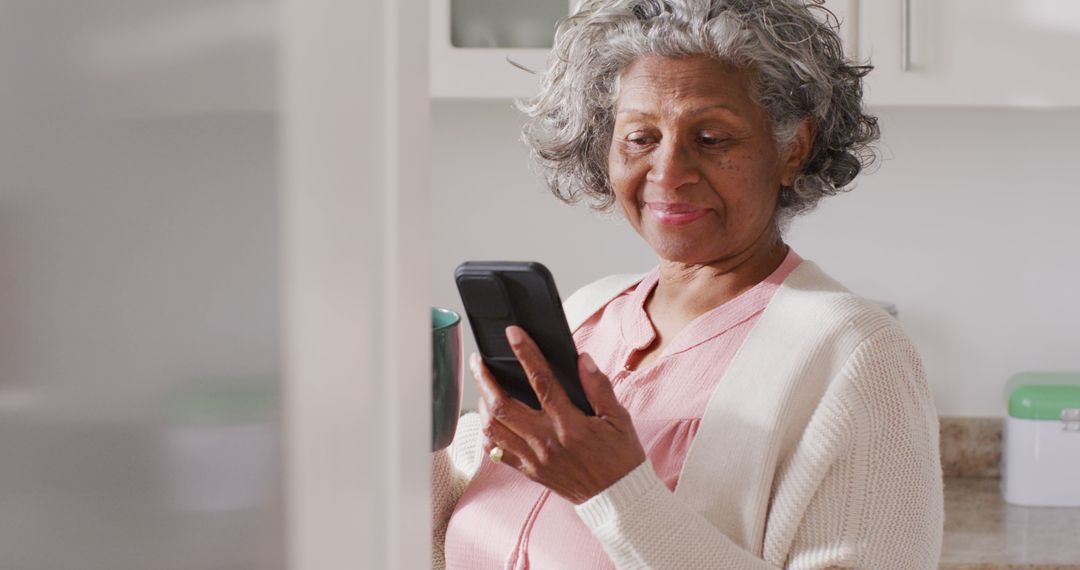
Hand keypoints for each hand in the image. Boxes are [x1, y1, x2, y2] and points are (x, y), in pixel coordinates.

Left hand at [470, 325, 646, 503]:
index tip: (513, 334)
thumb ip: (599, 387)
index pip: (541, 381)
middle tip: (479, 360)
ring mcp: (534, 458)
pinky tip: (488, 419)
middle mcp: (546, 441)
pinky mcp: (529, 471)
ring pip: (493, 428)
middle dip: (485, 378)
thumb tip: (583, 359)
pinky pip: (497, 452)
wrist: (617, 498)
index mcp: (570, 424)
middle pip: (502, 405)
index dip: (525, 353)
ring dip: (481, 404)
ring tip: (481, 386)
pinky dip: (487, 433)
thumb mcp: (619, 418)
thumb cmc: (620, 457)